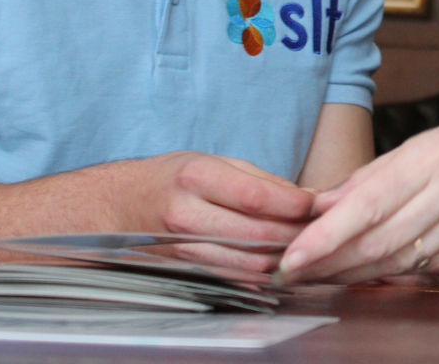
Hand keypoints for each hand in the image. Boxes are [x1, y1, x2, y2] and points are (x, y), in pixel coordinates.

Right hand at [129, 151, 316, 272]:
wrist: (118, 206)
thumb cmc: (171, 178)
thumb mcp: (211, 161)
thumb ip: (260, 179)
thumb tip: (306, 196)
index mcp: (196, 178)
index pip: (256, 196)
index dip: (293, 203)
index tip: (316, 203)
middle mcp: (187, 214)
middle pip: (256, 233)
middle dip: (296, 232)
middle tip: (320, 227)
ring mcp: (183, 247)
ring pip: (248, 262)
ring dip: (282, 256)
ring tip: (303, 245)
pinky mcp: (186, 269)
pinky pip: (233, 277)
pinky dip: (261, 273)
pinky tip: (276, 262)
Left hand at [275, 110, 438, 283]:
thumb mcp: (424, 142)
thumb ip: (372, 176)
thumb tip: (321, 205)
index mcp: (434, 158)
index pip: (369, 204)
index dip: (326, 235)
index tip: (293, 254)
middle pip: (379, 241)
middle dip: (329, 262)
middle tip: (291, 271)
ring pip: (397, 262)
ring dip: (351, 273)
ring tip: (316, 276)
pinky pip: (422, 268)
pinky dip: (386, 273)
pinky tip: (361, 273)